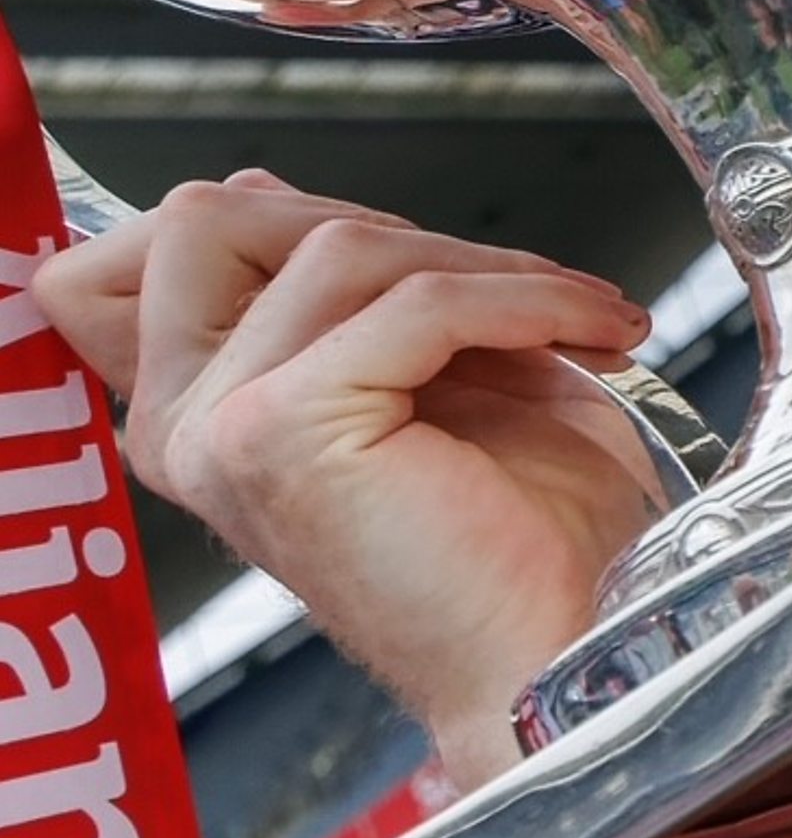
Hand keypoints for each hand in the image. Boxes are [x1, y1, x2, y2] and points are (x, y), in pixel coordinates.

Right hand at [34, 179, 657, 783]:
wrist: (572, 649)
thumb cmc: (519, 534)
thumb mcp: (422, 375)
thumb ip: (340, 294)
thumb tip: (271, 188)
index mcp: (192, 412)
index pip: (146, 248)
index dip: (274, 213)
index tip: (407, 251)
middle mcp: (180, 427)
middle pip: (210, 218)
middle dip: (381, 223)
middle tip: (504, 279)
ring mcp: (220, 433)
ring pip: (337, 250)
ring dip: (489, 264)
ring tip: (579, 315)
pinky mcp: (287, 436)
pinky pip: (418, 304)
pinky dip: (531, 298)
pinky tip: (601, 332)